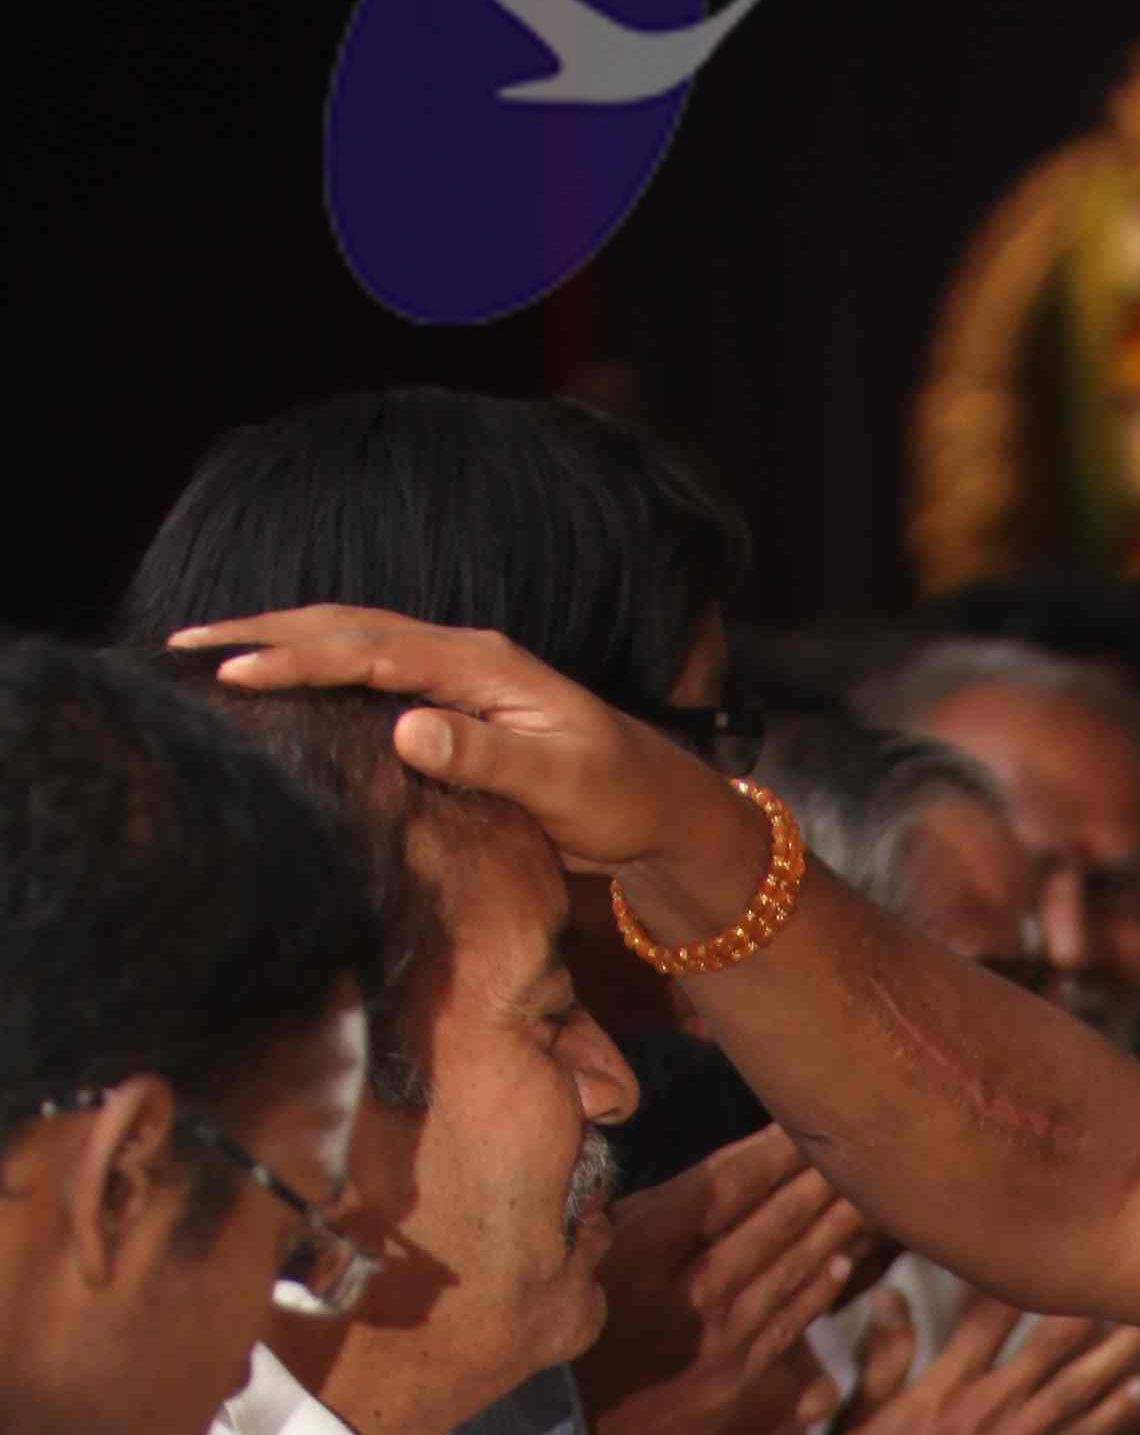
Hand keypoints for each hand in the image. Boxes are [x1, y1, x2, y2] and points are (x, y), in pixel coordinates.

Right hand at [176, 608, 760, 933]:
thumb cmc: (618, 797)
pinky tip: (272, 675)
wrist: (662, 807)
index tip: (233, 670)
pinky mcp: (450, 700)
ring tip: (205, 649)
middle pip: (346, 627)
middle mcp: (462, 655)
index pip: (373, 652)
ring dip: (278, 640)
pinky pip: (366, 669)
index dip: (299, 660)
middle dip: (263, 632)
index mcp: (483, 664)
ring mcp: (454, 673)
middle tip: (183, 644)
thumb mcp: (559, 782)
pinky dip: (313, 664)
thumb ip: (484, 755)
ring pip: (349, 640)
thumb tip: (406, 728)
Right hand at [583, 1130, 875, 1434]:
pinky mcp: (738, 1379)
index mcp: (642, 1252)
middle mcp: (689, 1290)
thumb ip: (634, 1223)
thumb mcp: (579, 1268)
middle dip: (813, 1181)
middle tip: (855, 1146)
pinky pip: (788, 1322)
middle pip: (767, 1221)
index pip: (723, 1186)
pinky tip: (841, 1263)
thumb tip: (690, 1177)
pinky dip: (816, 1289)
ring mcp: (720, 1338)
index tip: (801, 1122)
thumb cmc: (562, 1344)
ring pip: (788, 1268)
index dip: (769, 1152)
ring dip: (830, 1228)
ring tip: (864, 1194)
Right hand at [827, 1294, 1139, 1434]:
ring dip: (1121, 1351)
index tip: (1045, 1239)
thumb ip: (884, 1356)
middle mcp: (992, 1405)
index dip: (1020, 1271)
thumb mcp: (861, 1417)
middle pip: (1054, 1339)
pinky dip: (1116, 1413)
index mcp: (945, 1383)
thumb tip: (890, 1294)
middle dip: (1092, 1302)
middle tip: (1127, 1267)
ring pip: (1082, 1385)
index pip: (991, 1310)